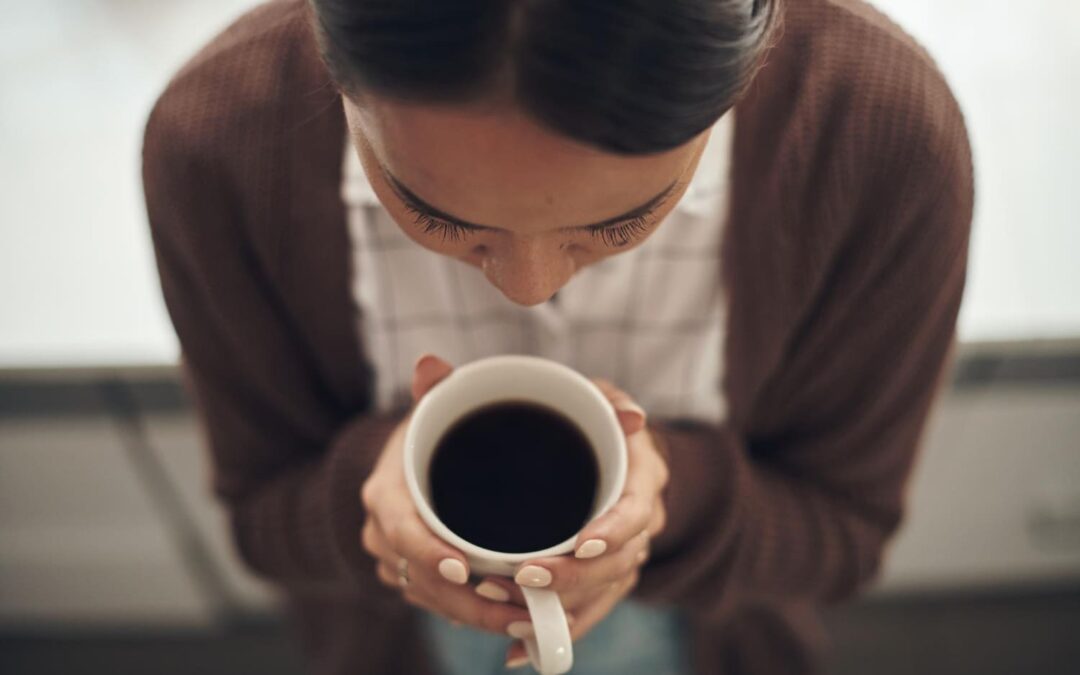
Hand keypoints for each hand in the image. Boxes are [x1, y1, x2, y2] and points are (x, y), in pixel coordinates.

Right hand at [360, 354, 532, 633]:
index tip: (462, 567)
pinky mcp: (412, 577)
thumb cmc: (428, 433)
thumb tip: (431, 364)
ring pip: (429, 598)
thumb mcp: (432, 408)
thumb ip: (436, 388)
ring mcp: (395, 560)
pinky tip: (509, 617)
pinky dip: (468, 613)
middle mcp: (383, 534)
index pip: (399, 530)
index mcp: (384, 494)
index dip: (427, 552)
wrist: (409, 462)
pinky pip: (436, 604)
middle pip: (418, 578)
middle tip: (515, 606)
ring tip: (523, 617)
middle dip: (464, 600)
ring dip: (473, 613)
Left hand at [481, 379, 669, 667]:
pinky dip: (556, 635)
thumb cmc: (596, 418)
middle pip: (617, 564)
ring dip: (556, 608)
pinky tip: (520, 651)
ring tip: (507, 610)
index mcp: (642, 478)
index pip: (637, 513)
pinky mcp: (604, 578)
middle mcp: (640, 523)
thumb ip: (608, 399)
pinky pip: (588, 614)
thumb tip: (632, 414)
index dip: (613, 532)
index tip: (580, 544)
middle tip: (524, 576)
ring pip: (600, 595)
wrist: (610, 449)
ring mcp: (624, 554)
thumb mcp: (602, 398)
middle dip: (571, 577)